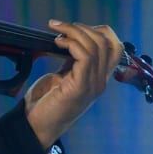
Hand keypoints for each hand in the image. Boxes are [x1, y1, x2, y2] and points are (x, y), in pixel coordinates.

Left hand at [24, 20, 124, 147]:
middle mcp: (101, 81)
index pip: (115, 47)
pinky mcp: (80, 87)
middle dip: (82, 27)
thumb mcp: (63, 76)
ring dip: (74, 32)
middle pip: (106, 42)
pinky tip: (58, 43)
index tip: (75, 28)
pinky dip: (71, 43)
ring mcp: (93, 85)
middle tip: (60, 26)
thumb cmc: (47, 102)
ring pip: (95, 46)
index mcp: (99, 77)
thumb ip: (73, 61)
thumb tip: (71, 39)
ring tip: (56, 31)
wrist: (37, 127)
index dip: (99, 30)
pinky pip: (85, 56)